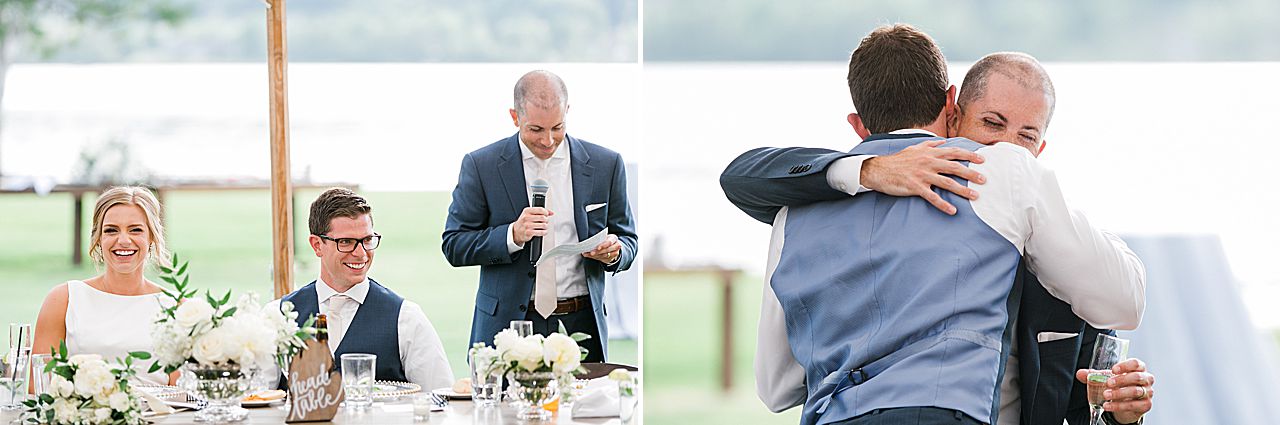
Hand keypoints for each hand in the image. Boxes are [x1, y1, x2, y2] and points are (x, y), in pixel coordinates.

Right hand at [512, 207, 553, 245]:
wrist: (516, 231)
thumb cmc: (524, 222)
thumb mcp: (530, 214)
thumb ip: (540, 211)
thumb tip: (551, 212)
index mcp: (527, 211)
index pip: (541, 209)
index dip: (546, 212)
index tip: (546, 215)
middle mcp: (526, 217)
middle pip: (543, 217)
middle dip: (546, 220)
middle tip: (545, 221)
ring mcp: (527, 225)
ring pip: (543, 225)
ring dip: (546, 226)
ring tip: (544, 227)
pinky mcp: (529, 232)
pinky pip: (541, 232)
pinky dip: (544, 232)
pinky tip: (543, 231)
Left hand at [581, 234, 621, 263]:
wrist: (611, 245)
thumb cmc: (606, 239)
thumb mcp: (603, 237)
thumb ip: (598, 239)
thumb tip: (589, 242)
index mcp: (614, 238)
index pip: (609, 242)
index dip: (603, 245)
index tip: (598, 248)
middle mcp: (616, 246)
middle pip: (607, 250)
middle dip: (599, 252)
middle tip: (592, 253)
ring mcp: (614, 253)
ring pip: (605, 255)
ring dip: (596, 255)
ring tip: (589, 254)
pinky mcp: (611, 258)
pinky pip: (603, 259)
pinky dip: (596, 257)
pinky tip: (590, 256)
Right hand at [859, 139, 986, 214]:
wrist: (879, 169)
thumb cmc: (898, 160)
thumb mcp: (914, 148)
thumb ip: (930, 144)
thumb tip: (942, 141)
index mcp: (930, 153)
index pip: (954, 152)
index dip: (969, 155)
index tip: (982, 160)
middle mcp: (928, 162)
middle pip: (955, 167)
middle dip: (971, 173)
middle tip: (984, 180)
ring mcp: (922, 175)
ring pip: (947, 182)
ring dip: (962, 190)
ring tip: (974, 196)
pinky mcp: (915, 187)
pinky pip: (932, 197)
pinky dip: (943, 205)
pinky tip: (953, 211)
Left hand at [1075, 358, 1153, 423]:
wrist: (1125, 404)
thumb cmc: (1119, 386)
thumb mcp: (1106, 379)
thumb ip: (1094, 375)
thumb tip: (1080, 373)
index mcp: (1139, 369)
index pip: (1136, 363)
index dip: (1126, 366)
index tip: (1113, 370)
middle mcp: (1146, 379)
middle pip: (1137, 377)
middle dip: (1121, 380)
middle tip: (1108, 383)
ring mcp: (1147, 393)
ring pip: (1135, 391)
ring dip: (1119, 393)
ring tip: (1105, 394)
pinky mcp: (1145, 405)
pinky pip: (1133, 405)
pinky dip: (1118, 406)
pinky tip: (1107, 406)